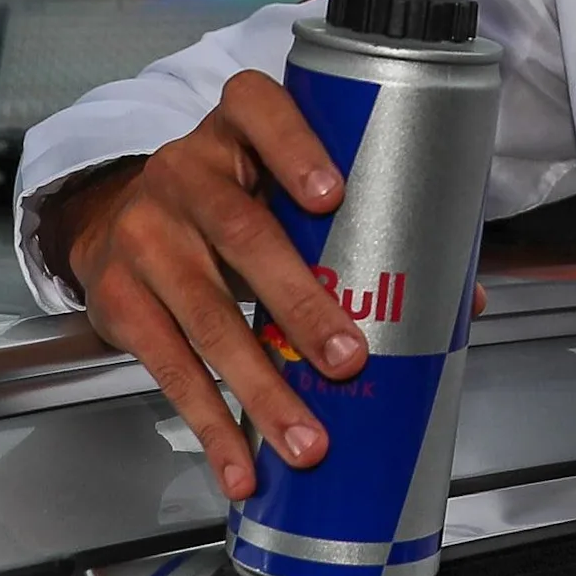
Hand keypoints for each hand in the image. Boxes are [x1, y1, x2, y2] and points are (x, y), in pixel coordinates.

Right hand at [64, 70, 363, 501]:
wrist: (115, 220)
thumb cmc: (231, 201)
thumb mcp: (275, 187)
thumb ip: (357, 223)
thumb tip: (460, 300)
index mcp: (235, 130)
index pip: (259, 111)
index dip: (295, 148)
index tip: (333, 194)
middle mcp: (184, 174)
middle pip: (242, 234)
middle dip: (299, 302)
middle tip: (348, 358)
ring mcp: (145, 236)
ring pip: (206, 316)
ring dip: (260, 387)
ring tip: (306, 440)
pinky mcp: (118, 297)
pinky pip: (168, 365)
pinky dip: (209, 423)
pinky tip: (240, 464)